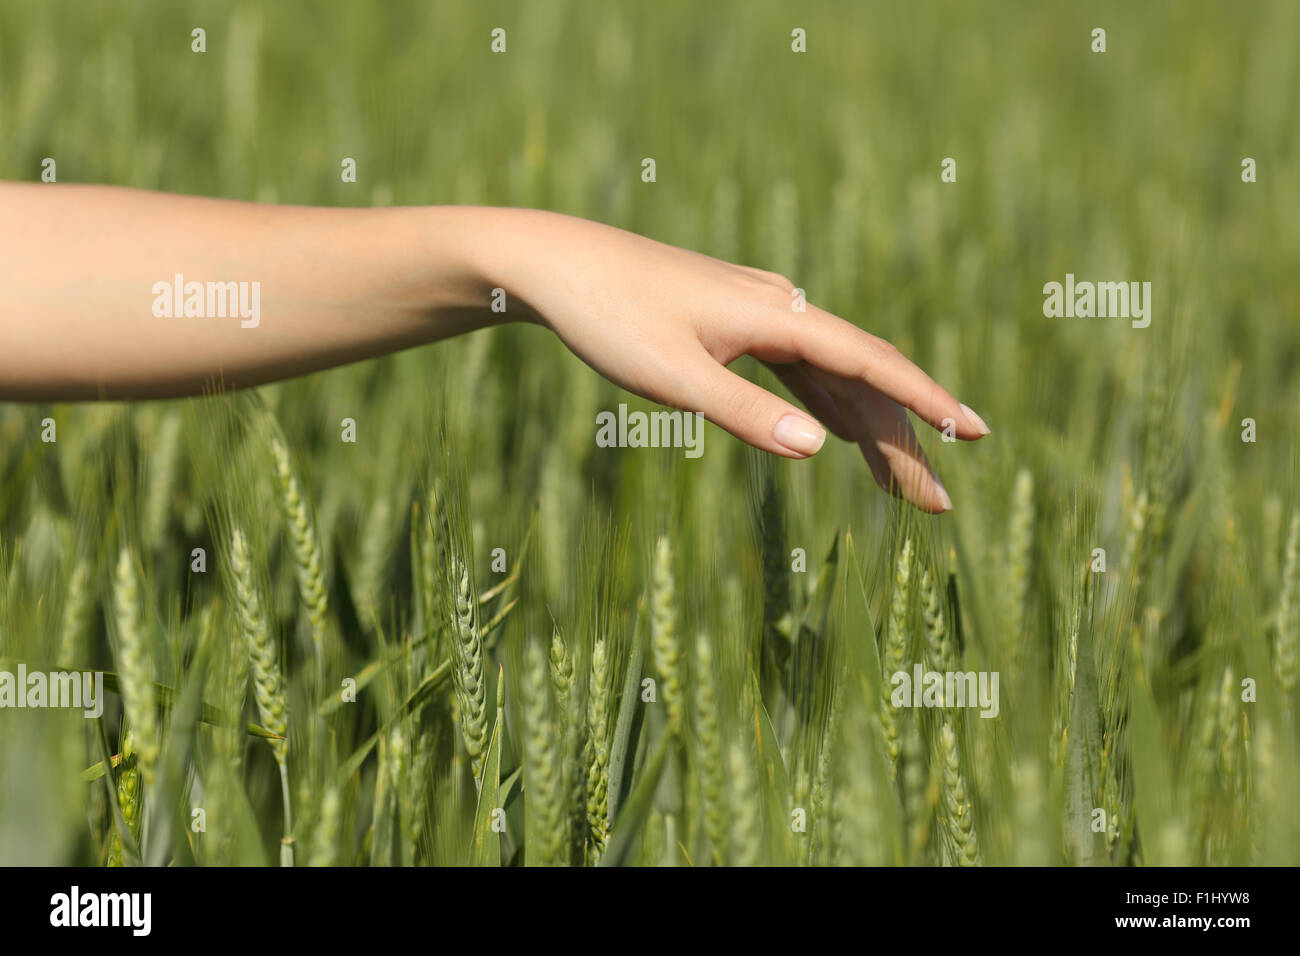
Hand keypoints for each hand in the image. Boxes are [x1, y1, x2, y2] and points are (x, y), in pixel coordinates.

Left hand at [483, 209, 990, 513]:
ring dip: (869, 429)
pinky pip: (799, 372)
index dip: (927, 400)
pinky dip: (828, 407)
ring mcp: (758, 316)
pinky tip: (843, 434)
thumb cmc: (609, 316)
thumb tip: (821, 448)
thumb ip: (743, 413)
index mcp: (775, 316)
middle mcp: (779, 309)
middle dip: (903, 440)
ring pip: (831, 378)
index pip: (871, 362)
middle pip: (860, 378)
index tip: (976, 434)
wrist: (555, 262)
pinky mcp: (733, 326)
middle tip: (937, 504)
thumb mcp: (672, 375)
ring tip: (904, 485)